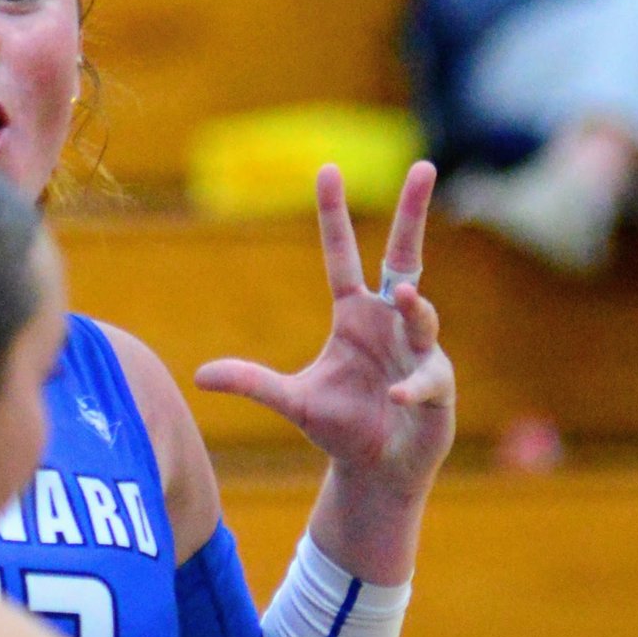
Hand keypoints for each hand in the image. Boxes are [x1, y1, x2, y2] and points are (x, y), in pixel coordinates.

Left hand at [195, 160, 456, 510]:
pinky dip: (412, 387)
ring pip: (421, 317)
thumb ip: (253, 383)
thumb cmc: (340, 426)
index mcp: (353, 314)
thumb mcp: (292, 401)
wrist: (376, 470)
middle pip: (405, 257)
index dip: (333, 215)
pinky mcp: (436, 387)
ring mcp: (417, 350)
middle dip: (413, 213)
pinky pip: (427, 379)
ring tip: (406, 299)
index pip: (341, 255)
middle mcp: (389, 322)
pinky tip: (395, 397)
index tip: (327, 169)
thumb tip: (200, 375)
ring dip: (415, 309)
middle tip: (424, 166)